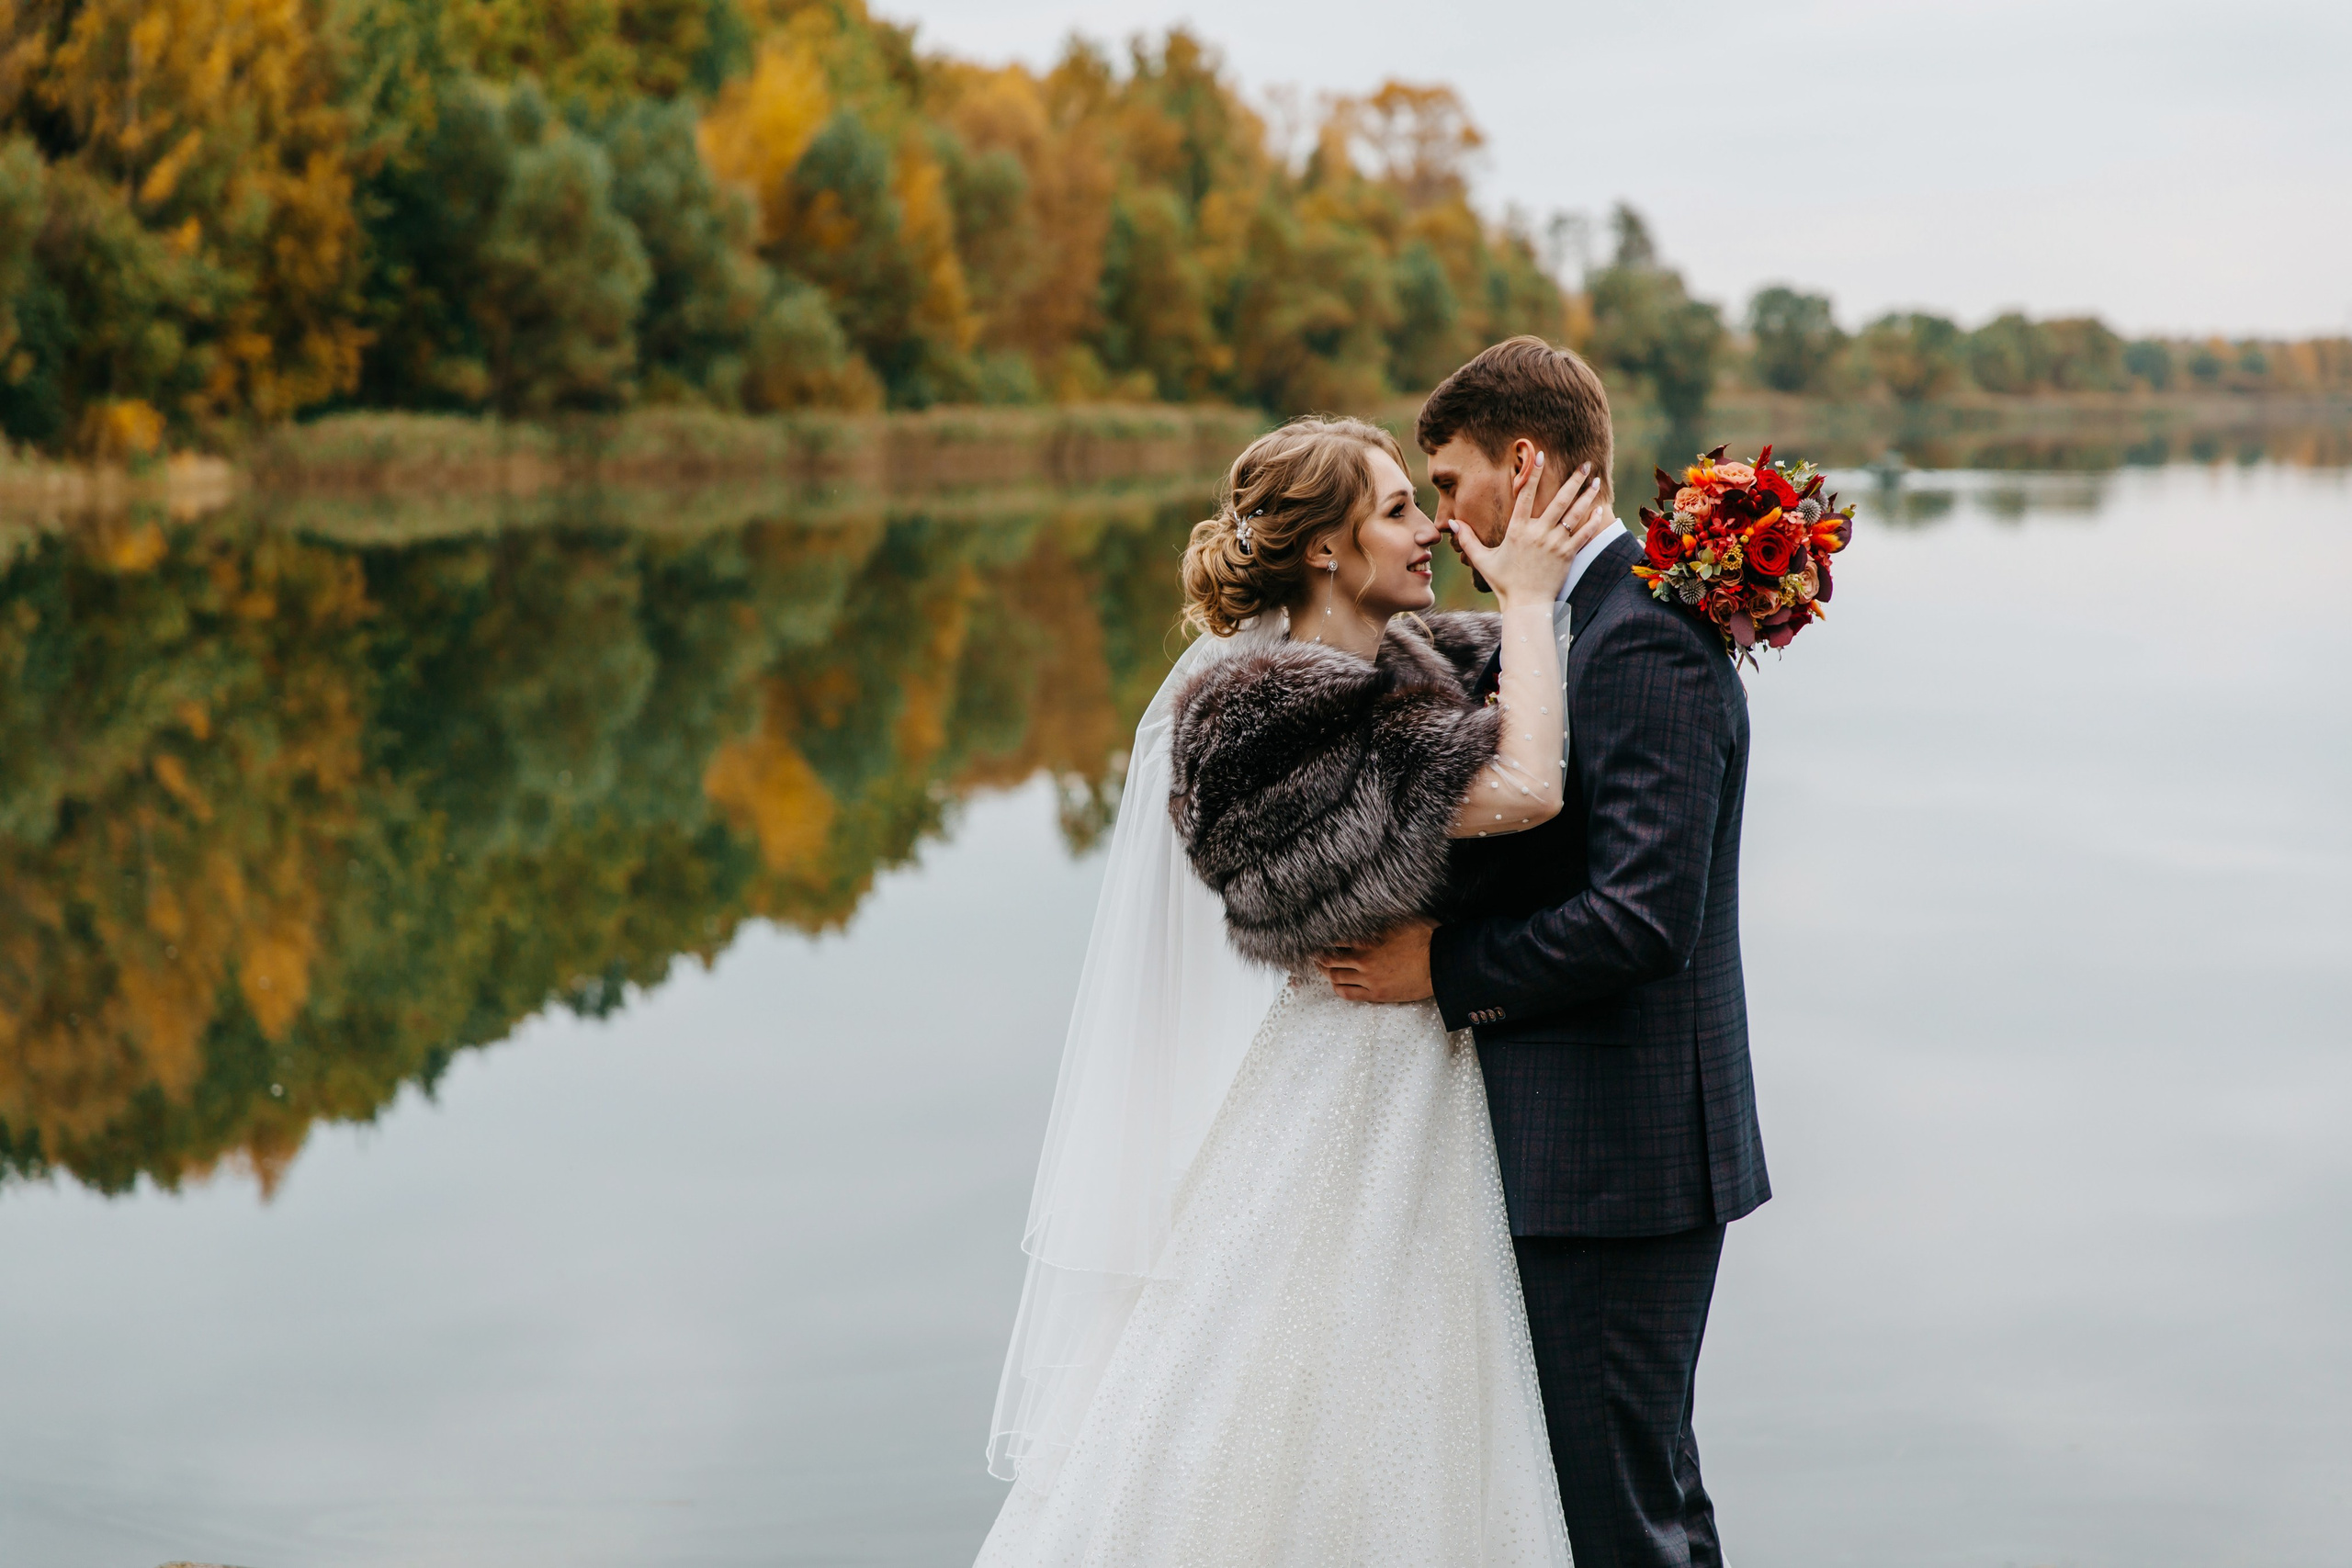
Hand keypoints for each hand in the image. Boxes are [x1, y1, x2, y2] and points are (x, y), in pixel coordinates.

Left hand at [1313, 920, 1435, 1003]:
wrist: (1442, 964)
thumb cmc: (1426, 937)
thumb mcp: (1401, 918)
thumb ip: (1380, 916)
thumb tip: (1368, 905)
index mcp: (1367, 938)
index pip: (1333, 938)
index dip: (1322, 936)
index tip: (1316, 934)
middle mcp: (1363, 959)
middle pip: (1329, 959)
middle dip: (1318, 956)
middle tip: (1313, 953)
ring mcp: (1369, 979)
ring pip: (1336, 977)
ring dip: (1326, 972)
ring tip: (1322, 968)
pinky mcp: (1376, 994)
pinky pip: (1348, 994)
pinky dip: (1338, 988)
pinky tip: (1336, 983)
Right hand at [1450, 456, 1611, 609]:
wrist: (1526, 605)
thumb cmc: (1504, 582)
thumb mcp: (1482, 560)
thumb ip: (1468, 540)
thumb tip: (1453, 523)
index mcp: (1517, 530)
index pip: (1526, 495)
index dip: (1534, 474)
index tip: (1541, 456)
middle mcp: (1538, 533)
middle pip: (1559, 500)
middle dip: (1574, 479)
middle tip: (1585, 464)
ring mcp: (1555, 544)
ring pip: (1575, 514)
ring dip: (1587, 495)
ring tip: (1596, 481)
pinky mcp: (1567, 555)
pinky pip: (1584, 534)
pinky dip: (1593, 521)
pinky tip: (1600, 509)